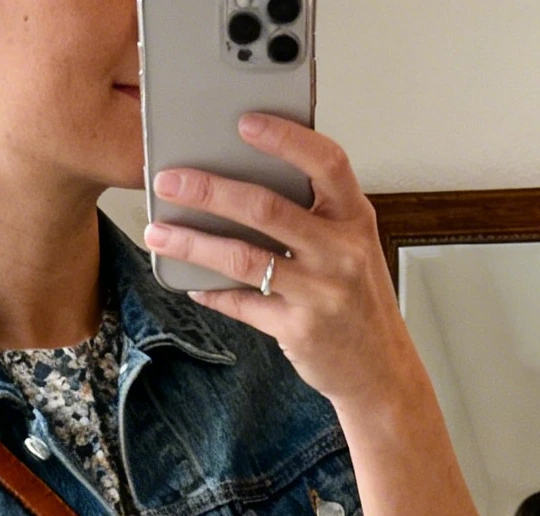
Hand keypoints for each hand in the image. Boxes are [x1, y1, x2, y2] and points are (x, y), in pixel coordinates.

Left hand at [143, 119, 413, 410]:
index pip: (326, 163)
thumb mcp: (352, 245)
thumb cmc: (360, 300)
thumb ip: (316, 214)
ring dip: (193, 244)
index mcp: (355, 218)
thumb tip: (248, 177)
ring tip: (159, 233)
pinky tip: (189, 283)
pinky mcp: (298, 329)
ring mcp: (320, 293)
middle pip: (266, 208)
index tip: (244, 122)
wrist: (380, 368)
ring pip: (243, 258)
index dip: (286, 138)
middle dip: (209, 190)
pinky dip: (211, 292)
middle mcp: (341, 252)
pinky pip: (242, 304)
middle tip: (168, 180)